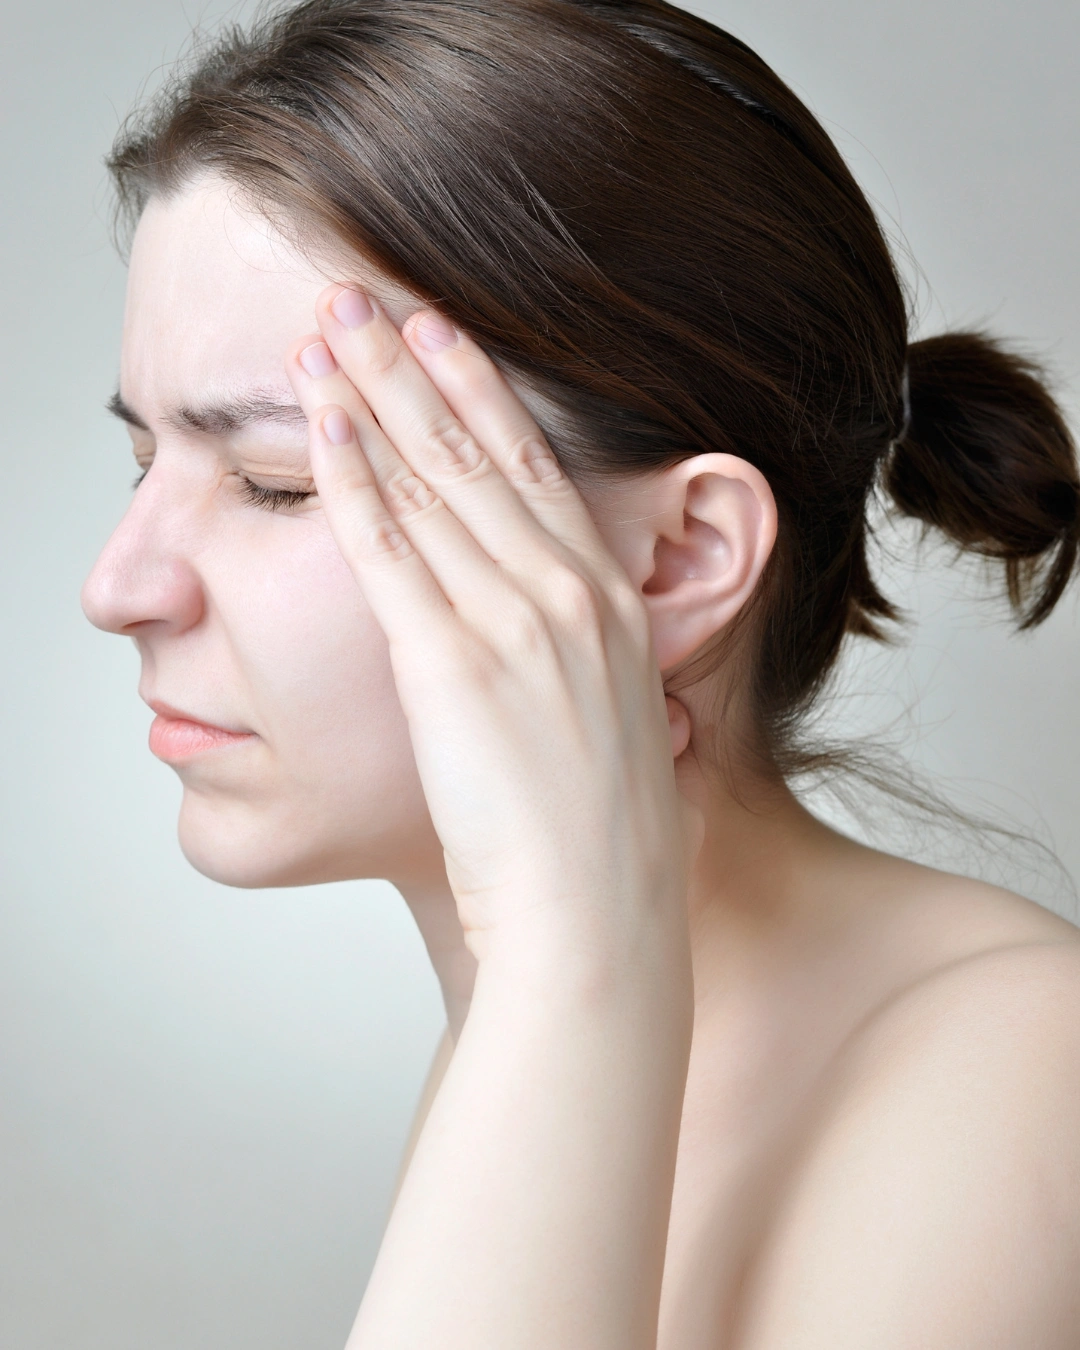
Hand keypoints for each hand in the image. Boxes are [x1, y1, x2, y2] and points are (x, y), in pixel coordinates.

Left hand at [285, 286, 701, 969]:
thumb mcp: (614, 725)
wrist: (597, 911)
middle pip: (477, 454)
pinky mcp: (453, 662)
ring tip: (327, 332)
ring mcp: (514, 621)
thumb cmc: (601, 838)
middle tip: (366, 298)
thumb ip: (579, 665)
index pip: (538, 472)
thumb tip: (546, 647)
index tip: (444, 336)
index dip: (484, 395)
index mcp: (610, 604)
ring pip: (430, 482)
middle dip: (413, 366)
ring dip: (369, 399)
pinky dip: (350, 477)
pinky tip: (319, 423)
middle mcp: (568, 593)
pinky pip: (390, 548)